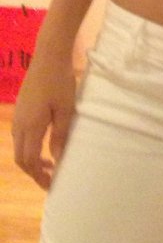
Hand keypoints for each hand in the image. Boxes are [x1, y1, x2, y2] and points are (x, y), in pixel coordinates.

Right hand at [11, 53, 76, 189]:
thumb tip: (58, 160)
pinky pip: (20, 137)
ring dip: (33, 160)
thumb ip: (60, 136)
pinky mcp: (20, 110)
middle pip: (21, 158)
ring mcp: (17, 117)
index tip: (52, 185)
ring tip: (52, 164)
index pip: (29, 161)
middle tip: (53, 178)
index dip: (39, 177)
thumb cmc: (60, 82)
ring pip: (19, 148)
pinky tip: (45, 145)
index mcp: (30, 127)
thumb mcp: (65, 110)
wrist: (48, 56)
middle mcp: (18, 125)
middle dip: (35, 172)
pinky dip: (31, 147)